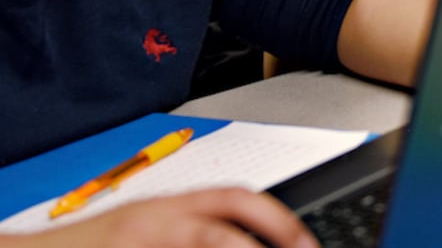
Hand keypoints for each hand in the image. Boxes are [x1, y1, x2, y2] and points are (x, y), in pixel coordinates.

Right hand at [36, 188, 317, 247]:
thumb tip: (234, 237)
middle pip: (227, 217)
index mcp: (163, 208)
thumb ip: (183, 234)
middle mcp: (153, 220)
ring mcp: (136, 240)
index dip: (278, 219)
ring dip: (242, 247)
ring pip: (209, 240)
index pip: (234, 199)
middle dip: (275, 233)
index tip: (305, 242)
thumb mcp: (137, 233)